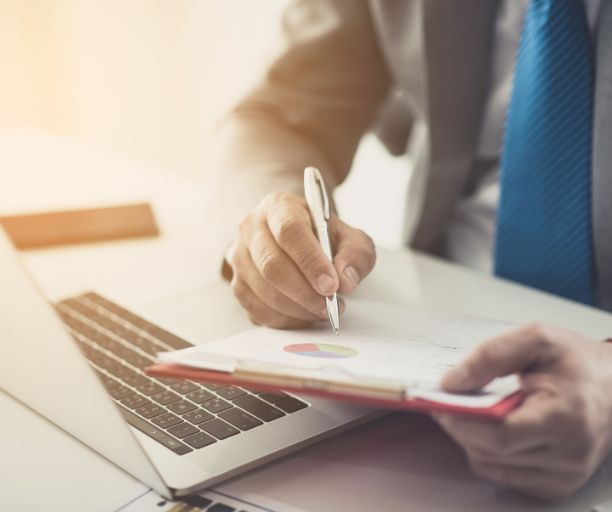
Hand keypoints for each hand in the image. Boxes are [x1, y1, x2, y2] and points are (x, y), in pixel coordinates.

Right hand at [226, 192, 375, 328]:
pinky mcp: (237, 285)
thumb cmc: (323, 238)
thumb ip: (355, 255)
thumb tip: (345, 282)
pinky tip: (305, 315)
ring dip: (297, 309)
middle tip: (330, 305)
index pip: (289, 231)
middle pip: (271, 265)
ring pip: (263, 291)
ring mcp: (239, 257)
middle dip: (304, 292)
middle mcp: (251, 229)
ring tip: (322, 310)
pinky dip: (285, 319)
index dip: (310, 261)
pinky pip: (257, 310)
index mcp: (278, 206)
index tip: (331, 285)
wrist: (299, 241)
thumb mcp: (350, 237)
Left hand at [434, 323, 611, 499]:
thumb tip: (452, 382)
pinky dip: (488, 452)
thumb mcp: (536, 339)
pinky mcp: (557, 485)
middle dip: (460, 426)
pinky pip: (504, 474)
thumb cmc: (577, 361)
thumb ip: (491, 356)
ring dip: (471, 439)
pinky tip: (491, 428)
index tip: (439, 403)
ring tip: (470, 411)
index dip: (462, 421)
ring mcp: (564, 475)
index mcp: (566, 417)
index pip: (499, 435)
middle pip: (491, 452)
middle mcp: (568, 455)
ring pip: (492, 466)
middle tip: (446, 402)